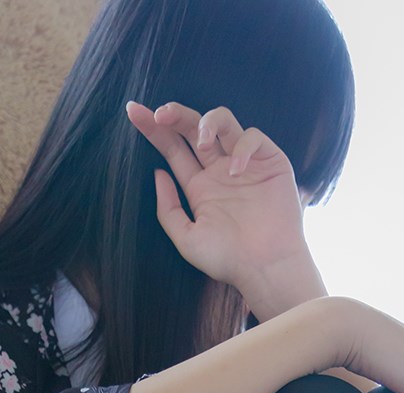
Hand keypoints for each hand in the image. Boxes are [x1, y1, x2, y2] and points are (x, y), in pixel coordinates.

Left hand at [125, 99, 312, 296]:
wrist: (266, 268)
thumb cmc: (228, 260)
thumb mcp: (187, 238)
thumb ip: (168, 209)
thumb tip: (158, 173)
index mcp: (199, 186)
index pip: (173, 149)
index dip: (153, 129)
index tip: (133, 112)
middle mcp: (219, 170)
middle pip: (193, 128)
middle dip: (175, 114)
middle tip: (161, 114)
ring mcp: (244, 163)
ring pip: (222, 121)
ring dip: (207, 122)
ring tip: (202, 143)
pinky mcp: (270, 161)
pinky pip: (252, 137)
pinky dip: (242, 147)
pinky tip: (235, 170)